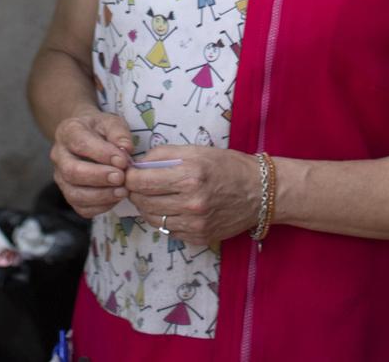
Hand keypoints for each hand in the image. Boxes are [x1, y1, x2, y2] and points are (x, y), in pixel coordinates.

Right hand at [50, 110, 132, 218]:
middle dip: (99, 177)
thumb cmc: (100, 129)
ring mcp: (61, 177)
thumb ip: (118, 133)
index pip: (80, 144)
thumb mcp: (111, 122)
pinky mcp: (68, 194)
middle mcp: (59, 156)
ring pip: (74, 194)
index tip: (123, 160)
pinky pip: (81, 207)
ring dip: (101, 195)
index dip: (102, 154)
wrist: (88, 136)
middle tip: (121, 177)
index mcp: (68, 132)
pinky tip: (115, 198)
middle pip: (72, 172)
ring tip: (122, 191)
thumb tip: (126, 149)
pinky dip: (100, 206)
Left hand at [123, 145, 261, 244]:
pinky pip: (169, 231)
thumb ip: (164, 154)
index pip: (141, 181)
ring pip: (153, 219)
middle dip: (135, 193)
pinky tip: (172, 208)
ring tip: (153, 196)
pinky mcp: (199, 238)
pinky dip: (164, 220)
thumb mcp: (197, 151)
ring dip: (147, 207)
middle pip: (143, 202)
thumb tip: (137, 164)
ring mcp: (195, 224)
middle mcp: (191, 202)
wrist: (259, 192)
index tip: (129, 174)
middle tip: (138, 185)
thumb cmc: (227, 166)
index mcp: (190, 176)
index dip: (129, 177)